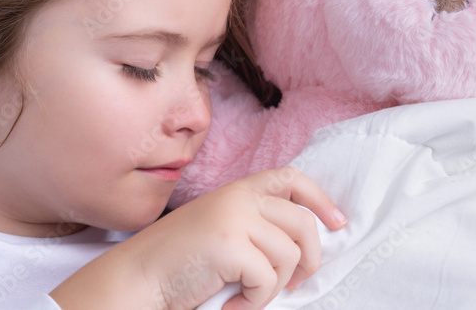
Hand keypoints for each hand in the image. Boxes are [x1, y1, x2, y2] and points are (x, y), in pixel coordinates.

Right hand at [136, 166, 346, 309]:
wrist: (137, 277)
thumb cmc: (178, 262)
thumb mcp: (219, 228)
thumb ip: (253, 223)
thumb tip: (303, 246)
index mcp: (237, 190)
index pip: (290, 178)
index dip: (319, 199)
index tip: (337, 223)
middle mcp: (238, 198)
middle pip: (302, 222)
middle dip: (310, 257)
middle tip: (296, 282)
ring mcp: (234, 218)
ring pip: (289, 255)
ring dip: (274, 287)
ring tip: (247, 297)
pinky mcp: (229, 245)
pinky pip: (267, 280)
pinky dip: (254, 303)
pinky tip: (232, 307)